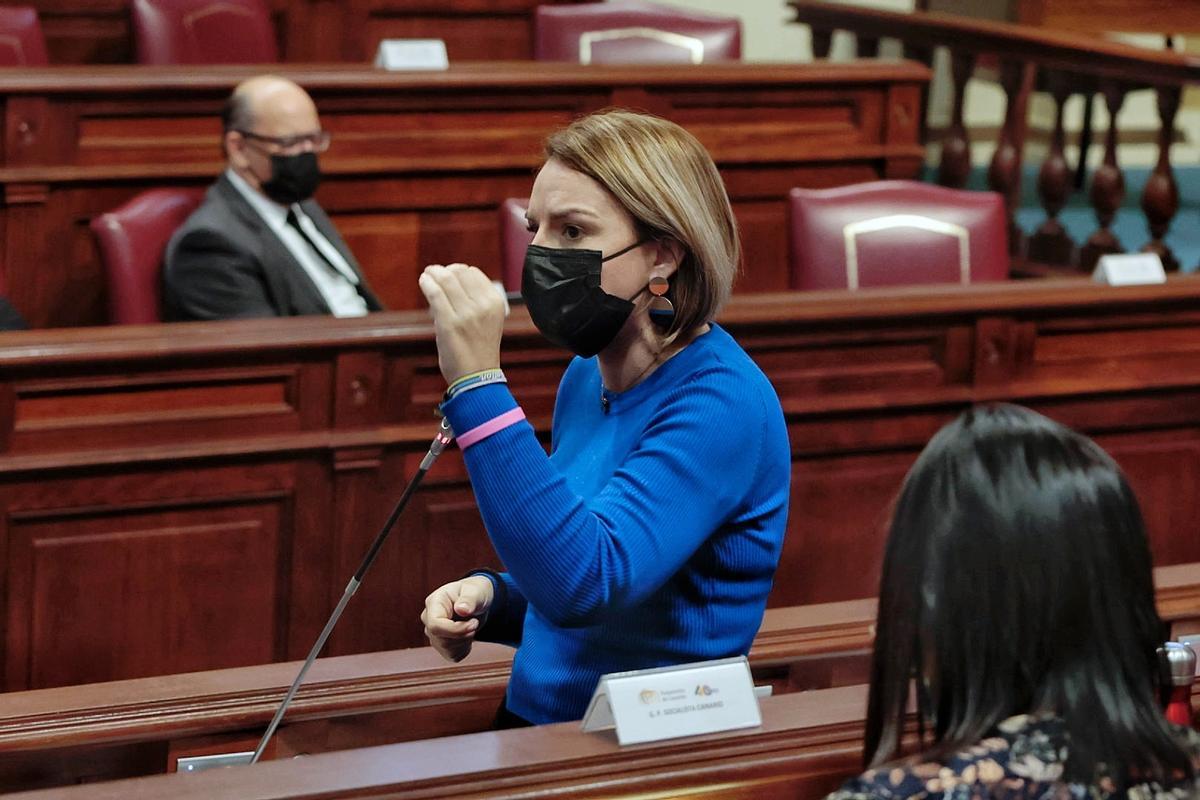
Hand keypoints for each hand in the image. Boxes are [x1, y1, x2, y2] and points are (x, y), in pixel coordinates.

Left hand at [418, 263, 505, 384]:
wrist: (477, 378)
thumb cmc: (479, 350)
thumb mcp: (488, 320)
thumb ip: (475, 300)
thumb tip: (452, 278)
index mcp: (496, 303)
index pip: (474, 273)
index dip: (458, 271)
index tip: (449, 276)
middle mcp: (484, 306)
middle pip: (459, 273)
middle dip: (444, 270)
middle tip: (434, 272)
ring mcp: (466, 314)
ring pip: (446, 280)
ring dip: (433, 274)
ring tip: (427, 275)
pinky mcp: (449, 323)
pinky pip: (435, 294)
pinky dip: (427, 284)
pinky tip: (424, 281)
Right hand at [420, 575, 494, 661]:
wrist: (476, 601)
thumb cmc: (475, 593)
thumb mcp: (476, 592)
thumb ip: (470, 600)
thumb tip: (461, 609)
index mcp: (434, 603)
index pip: (435, 625)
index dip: (456, 630)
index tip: (475, 623)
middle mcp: (428, 619)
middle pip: (442, 640)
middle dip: (464, 635)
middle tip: (476, 622)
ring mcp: (432, 634)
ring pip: (447, 649)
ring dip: (465, 641)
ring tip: (470, 625)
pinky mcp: (440, 646)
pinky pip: (453, 656)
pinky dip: (465, 648)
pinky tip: (467, 635)